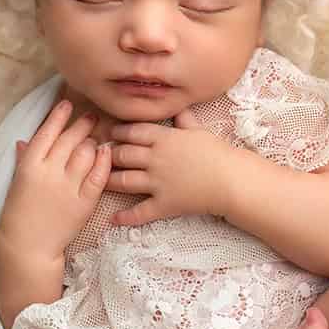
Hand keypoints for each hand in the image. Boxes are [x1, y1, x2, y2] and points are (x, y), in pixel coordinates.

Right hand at [0, 100, 110, 257]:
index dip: (59, 116)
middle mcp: (49, 172)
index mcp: (29, 165)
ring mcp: (68, 187)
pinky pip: (98, 176)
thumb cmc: (19, 213)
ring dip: (93, 142)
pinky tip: (106, 153)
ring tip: (96, 138)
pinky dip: (103, 162)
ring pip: (86, 153)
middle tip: (91, 116)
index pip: (47, 132)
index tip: (67, 104)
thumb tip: (25, 140)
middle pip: (70, 139)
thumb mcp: (17, 182)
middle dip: (82, 124)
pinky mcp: (83, 202)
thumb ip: (24, 159)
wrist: (27, 246)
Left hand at [106, 110, 241, 226]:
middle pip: (123, 154)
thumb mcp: (199, 130)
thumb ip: (184, 119)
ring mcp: (157, 183)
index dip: (118, 131)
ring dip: (108, 181)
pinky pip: (140, 212)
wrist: (231, 180)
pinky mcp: (163, 204)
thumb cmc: (218, 153)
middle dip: (108, 155)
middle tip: (98, 156)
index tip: (109, 132)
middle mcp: (156, 159)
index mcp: (164, 138)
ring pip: (124, 181)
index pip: (133, 131)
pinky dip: (126, 217)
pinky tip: (114, 219)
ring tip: (98, 181)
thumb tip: (177, 109)